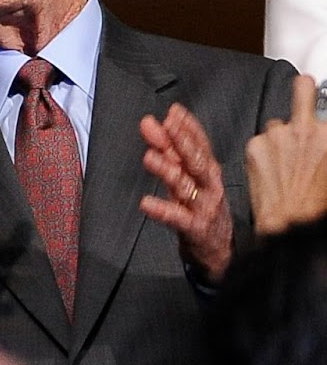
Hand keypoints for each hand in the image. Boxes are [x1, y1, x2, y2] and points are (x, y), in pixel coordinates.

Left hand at [140, 102, 233, 282]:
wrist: (219, 253)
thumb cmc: (202, 212)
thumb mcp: (189, 182)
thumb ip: (172, 156)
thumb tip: (155, 128)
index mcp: (208, 173)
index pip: (200, 145)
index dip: (188, 128)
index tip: (174, 111)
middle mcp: (209, 187)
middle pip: (196, 160)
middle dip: (182, 140)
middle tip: (166, 124)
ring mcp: (204, 208)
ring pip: (185, 186)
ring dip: (167, 170)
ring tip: (150, 156)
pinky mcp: (195, 229)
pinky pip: (177, 218)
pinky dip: (162, 210)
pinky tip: (146, 203)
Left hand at [246, 73, 326, 234]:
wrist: (290, 225)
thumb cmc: (317, 204)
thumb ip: (325, 145)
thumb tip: (322, 142)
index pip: (325, 99)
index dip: (321, 108)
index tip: (319, 106)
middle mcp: (307, 128)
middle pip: (303, 88)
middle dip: (304, 88)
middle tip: (305, 87)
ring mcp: (278, 134)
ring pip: (278, 124)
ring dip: (282, 138)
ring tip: (285, 164)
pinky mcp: (255, 144)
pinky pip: (261, 141)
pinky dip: (265, 153)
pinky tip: (272, 173)